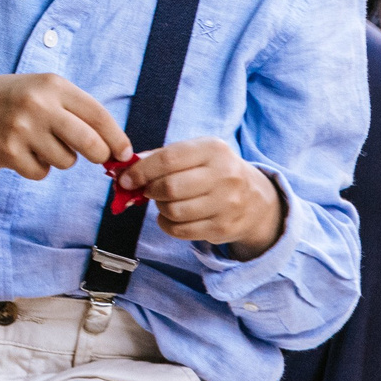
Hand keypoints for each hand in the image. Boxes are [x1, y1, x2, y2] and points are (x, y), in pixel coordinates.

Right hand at [0, 74, 128, 178]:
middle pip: (91, 144)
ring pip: (67, 162)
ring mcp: (23, 128)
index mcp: (52, 85)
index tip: (124, 153)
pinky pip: (42, 173)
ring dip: (59, 159)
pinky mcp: (9, 151)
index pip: (99, 115)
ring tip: (38, 143)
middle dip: (99, 156)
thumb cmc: (10, 100)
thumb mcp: (42, 90)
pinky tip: (22, 152)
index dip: (117, 139)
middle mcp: (39, 104)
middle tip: (93, 156)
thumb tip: (115, 148)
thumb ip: (76, 111)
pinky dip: (37, 168)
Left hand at [119, 138, 285, 256]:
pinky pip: (181, 231)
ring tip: (163, 201)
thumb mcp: (194, 153)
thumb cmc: (212, 171)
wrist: (256, 199)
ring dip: (159, 208)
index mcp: (213, 149)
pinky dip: (167, 225)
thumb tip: (125, 169)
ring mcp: (227, 204)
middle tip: (147, 190)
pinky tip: (171, 217)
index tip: (125, 179)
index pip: (168, 159)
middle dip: (149, 190)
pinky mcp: (224, 228)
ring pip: (174, 211)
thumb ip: (159, 157)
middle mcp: (225, 176)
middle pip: (170, 188)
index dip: (141, 171)